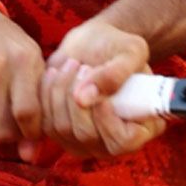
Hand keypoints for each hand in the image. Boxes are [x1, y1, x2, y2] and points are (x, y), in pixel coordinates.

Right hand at [0, 2, 44, 160]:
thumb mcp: (28, 63)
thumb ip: (37, 106)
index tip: (29, 128)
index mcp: (22, 58)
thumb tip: (29, 156)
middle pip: (2, 130)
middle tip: (7, 122)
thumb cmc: (3, 44)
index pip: (28, 114)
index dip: (31, 131)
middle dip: (8, 134)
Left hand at [41, 19, 165, 158]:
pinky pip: (44, 123)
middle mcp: (113, 141)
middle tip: (83, 67)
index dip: (108, 122)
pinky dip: (45, 95)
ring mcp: (85, 141)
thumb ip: (115, 74)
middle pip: (87, 136)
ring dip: (61, 93)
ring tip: (72, 65)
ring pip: (62, 130)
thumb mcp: (130, 51)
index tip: (102, 95)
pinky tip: (55, 73)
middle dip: (78, 99)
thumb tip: (83, 99)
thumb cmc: (119, 46)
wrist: (94, 43)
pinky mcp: (60, 133)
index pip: (123, 141)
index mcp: (142, 126)